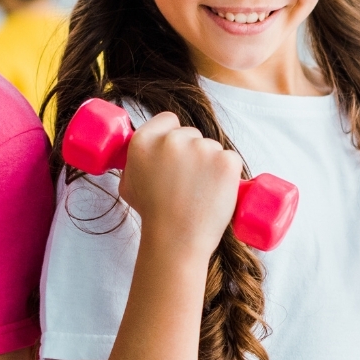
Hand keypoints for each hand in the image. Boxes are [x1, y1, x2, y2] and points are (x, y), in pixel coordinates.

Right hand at [116, 111, 243, 263]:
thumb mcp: (129, 184)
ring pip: (212, 148)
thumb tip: (144, 151)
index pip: (168, 120)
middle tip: (188, 182)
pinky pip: (230, 160)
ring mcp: (202, 148)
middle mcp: (172, 140)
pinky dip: (228, 175)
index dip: (172, 135)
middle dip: (193, 153)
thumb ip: (135, 161)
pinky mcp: (226, 161)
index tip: (176, 153)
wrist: (176, 239)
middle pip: (192, 134)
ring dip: (210, 165)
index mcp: (144, 141)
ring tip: (200, 193)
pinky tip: (215, 193)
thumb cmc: (152, 216)